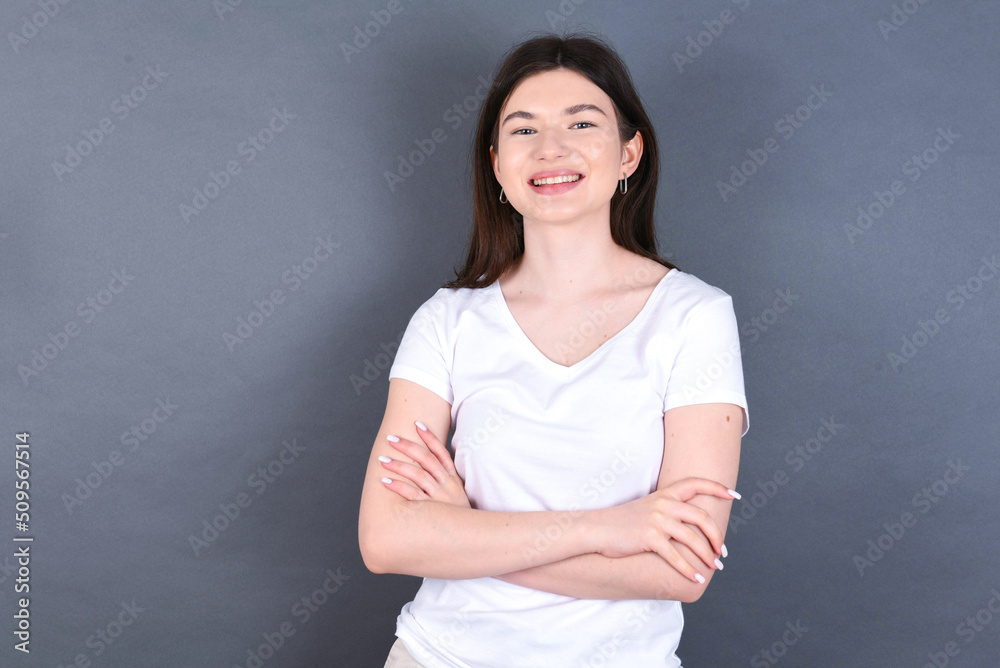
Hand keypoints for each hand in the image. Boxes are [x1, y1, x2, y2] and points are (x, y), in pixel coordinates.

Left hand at [380, 422, 470, 508]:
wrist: (471, 537)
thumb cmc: (460, 516)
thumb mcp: (458, 495)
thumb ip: (447, 480)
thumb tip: (432, 466)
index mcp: (453, 478)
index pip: (441, 452)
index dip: (430, 437)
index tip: (417, 424)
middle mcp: (447, 484)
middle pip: (426, 459)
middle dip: (408, 447)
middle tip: (391, 438)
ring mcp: (439, 497)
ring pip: (417, 475)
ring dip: (398, 465)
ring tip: (382, 459)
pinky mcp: (431, 510)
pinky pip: (412, 495)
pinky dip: (398, 487)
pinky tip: (385, 481)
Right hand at [585, 477, 737, 582]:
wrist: (596, 528)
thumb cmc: (621, 522)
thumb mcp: (646, 508)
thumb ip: (667, 511)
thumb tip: (690, 526)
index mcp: (664, 495)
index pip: (695, 484)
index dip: (716, 488)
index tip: (734, 495)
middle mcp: (663, 504)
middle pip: (702, 517)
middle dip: (716, 536)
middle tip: (722, 551)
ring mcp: (657, 520)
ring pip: (693, 539)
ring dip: (707, 555)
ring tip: (715, 566)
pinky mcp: (649, 538)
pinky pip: (676, 556)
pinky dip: (689, 570)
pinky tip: (696, 578)